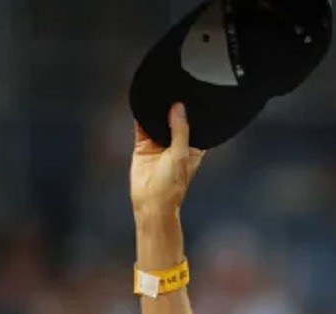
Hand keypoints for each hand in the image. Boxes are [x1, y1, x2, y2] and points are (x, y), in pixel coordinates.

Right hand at [130, 102, 205, 218]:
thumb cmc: (171, 186)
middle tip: (173, 89)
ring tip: (158, 92)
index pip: (194, 126)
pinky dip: (142, 117)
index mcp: (192, 148)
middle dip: (173, 109)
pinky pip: (142, 127)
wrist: (150, 202)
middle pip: (174, 121)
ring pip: (158, 122)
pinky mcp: (144, 146)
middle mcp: (176, 145)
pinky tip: (143, 104)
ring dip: (157, 111)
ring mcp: (159, 144)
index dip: (192, 113)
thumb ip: (180, 130)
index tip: (191, 96)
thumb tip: (179, 108)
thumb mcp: (180, 154)